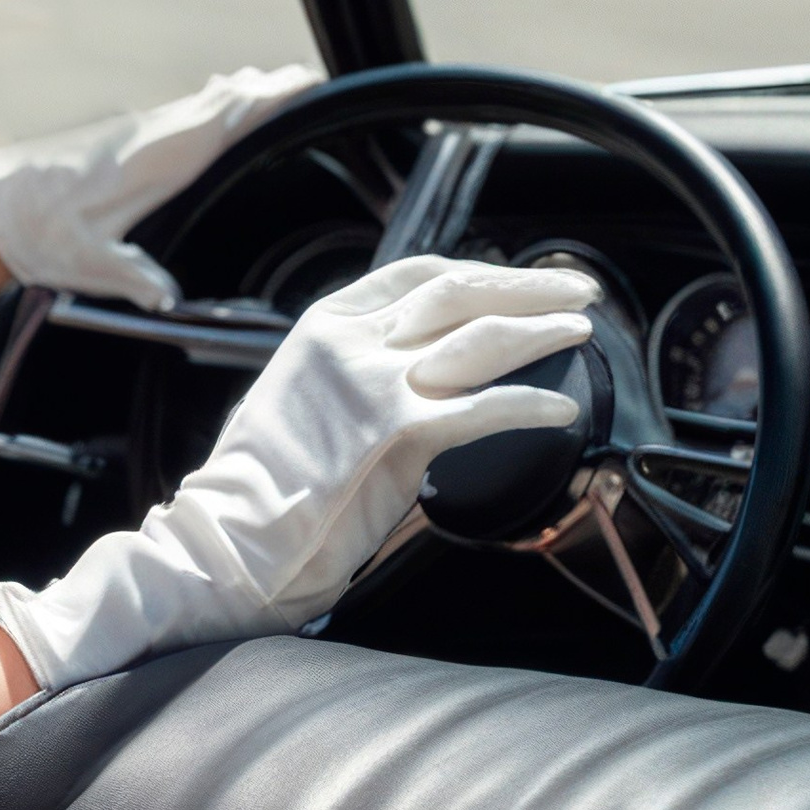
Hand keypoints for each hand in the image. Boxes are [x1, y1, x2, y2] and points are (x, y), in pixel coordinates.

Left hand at [0, 65, 322, 311]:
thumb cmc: (38, 234)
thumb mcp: (85, 265)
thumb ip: (131, 277)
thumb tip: (168, 298)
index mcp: (153, 161)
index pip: (221, 119)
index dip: (266, 100)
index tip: (305, 84)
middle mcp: (150, 137)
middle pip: (221, 101)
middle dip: (268, 89)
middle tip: (314, 82)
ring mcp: (138, 133)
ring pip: (201, 101)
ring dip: (242, 92)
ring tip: (283, 85)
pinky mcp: (125, 138)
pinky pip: (183, 111)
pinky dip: (214, 102)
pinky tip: (224, 101)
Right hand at [0, 255, 599, 691]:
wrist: (229, 538)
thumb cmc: (260, 488)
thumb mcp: (301, 401)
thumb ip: (353, 376)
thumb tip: (413, 377)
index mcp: (323, 327)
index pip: (416, 275)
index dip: (478, 272)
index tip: (519, 279)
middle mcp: (350, 343)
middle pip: (458, 292)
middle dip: (526, 287)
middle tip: (577, 292)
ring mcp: (372, 383)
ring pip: (480, 339)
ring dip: (540, 334)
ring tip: (580, 336)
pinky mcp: (395, 431)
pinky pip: (483, 407)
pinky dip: (530, 404)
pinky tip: (560, 410)